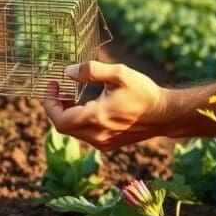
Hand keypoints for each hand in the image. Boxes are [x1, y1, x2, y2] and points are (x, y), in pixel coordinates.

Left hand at [42, 60, 168, 150]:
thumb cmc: (143, 92)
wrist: (165, 115)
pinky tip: (85, 105)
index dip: (50, 103)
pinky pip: (84, 134)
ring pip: (73, 131)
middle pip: (63, 126)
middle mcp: (97, 135)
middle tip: (59, 88)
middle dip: (56, 107)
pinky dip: (78, 120)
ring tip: (71, 94)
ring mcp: (103, 142)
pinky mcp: (108, 144)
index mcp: (97, 118)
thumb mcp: (119, 74)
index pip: (60, 119)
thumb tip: (68, 71)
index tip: (53, 84)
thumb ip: (91, 70)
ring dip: (66, 113)